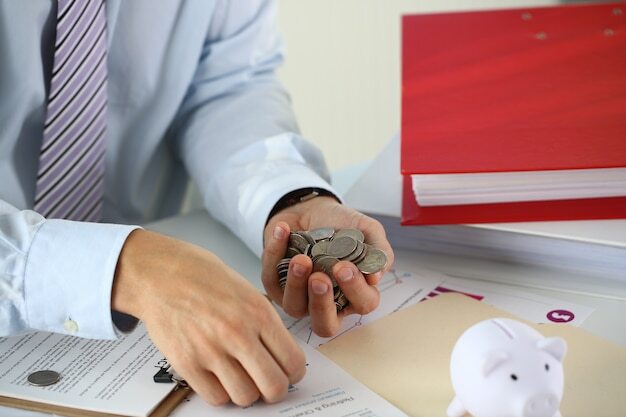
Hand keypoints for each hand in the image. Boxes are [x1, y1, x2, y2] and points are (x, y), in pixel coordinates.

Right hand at [112, 230, 305, 406]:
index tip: (287, 372)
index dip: (294, 373)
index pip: (293, 362)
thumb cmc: (203, 277)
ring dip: (247, 392)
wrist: (160, 273)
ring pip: (245, 397)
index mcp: (259, 313)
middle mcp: (238, 333)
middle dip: (275, 389)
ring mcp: (211, 351)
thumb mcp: (247, 291)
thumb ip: (266, 324)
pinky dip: (221, 393)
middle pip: (274, 387)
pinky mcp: (186, 363)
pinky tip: (219, 377)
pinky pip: (215, 397)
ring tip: (241, 378)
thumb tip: (282, 355)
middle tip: (267, 381)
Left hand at [262, 196, 393, 336]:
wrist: (312, 209)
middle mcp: (328, 302)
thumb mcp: (368, 231)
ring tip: (301, 259)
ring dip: (296, 284)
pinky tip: (283, 231)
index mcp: (355, 293)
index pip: (362, 304)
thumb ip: (378, 252)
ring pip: (295, 307)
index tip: (345, 266)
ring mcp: (300, 298)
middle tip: (320, 278)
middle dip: (322, 303)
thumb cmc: (342, 226)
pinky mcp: (275, 285)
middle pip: (325, 324)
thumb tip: (375, 277)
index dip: (355, 290)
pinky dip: (275, 254)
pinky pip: (271, 279)